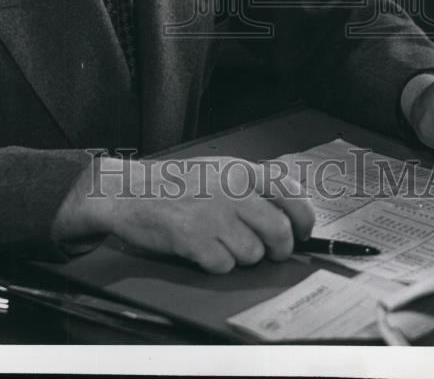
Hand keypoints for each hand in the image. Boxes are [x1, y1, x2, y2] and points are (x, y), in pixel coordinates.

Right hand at [52, 154, 314, 273]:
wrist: (129, 191)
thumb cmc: (174, 183)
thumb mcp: (218, 168)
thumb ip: (251, 183)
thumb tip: (288, 208)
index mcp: (241, 169)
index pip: (292, 193)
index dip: (304, 219)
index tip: (303, 232)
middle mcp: (233, 189)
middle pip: (280, 232)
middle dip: (279, 249)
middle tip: (270, 251)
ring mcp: (214, 215)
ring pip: (254, 254)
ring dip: (243, 257)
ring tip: (223, 243)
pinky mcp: (196, 240)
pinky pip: (225, 266)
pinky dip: (217, 264)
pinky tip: (203, 249)